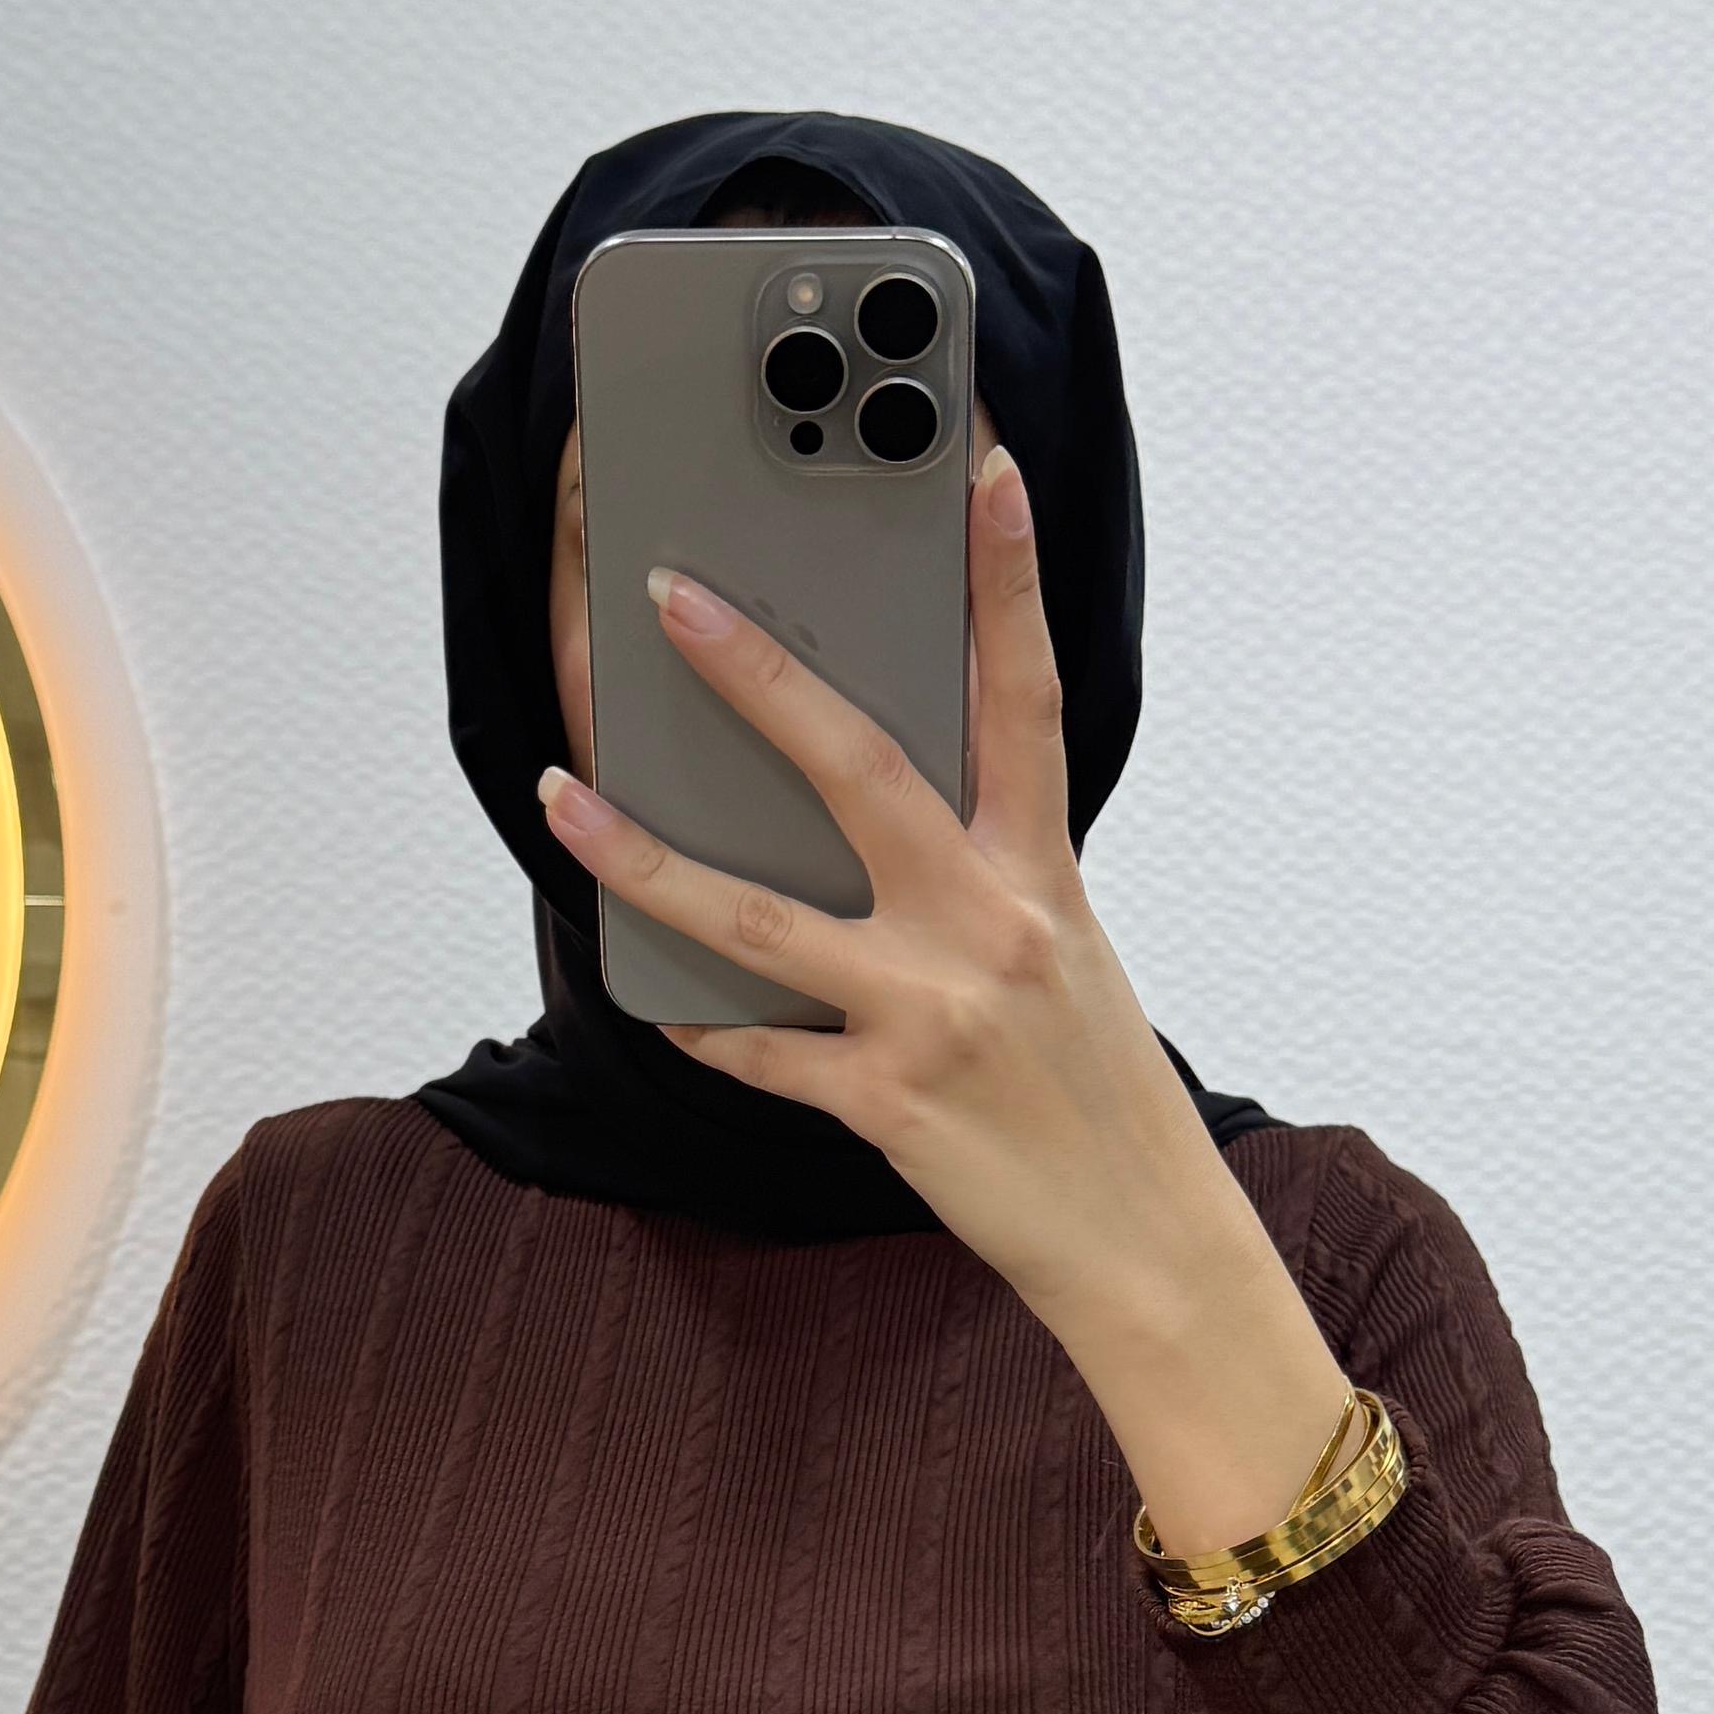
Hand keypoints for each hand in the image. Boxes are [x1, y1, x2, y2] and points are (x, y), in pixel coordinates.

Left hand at [535, 447, 1354, 1556]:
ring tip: (564, 795)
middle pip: (859, 767)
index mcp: (1044, 873)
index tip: (977, 467)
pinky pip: (760, 1052)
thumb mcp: (1069, 955)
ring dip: (647, 856)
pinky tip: (647, 997)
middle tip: (669, 593)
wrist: (1149, 1246)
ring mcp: (931, 1015)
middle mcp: (989, 925)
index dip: (1007, 577)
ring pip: (759, 917)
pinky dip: (699, 1023)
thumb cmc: (1099, 1092)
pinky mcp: (886, 1104)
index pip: (1026, 695)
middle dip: (756, 673)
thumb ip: (988, 871)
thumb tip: (879, 800)